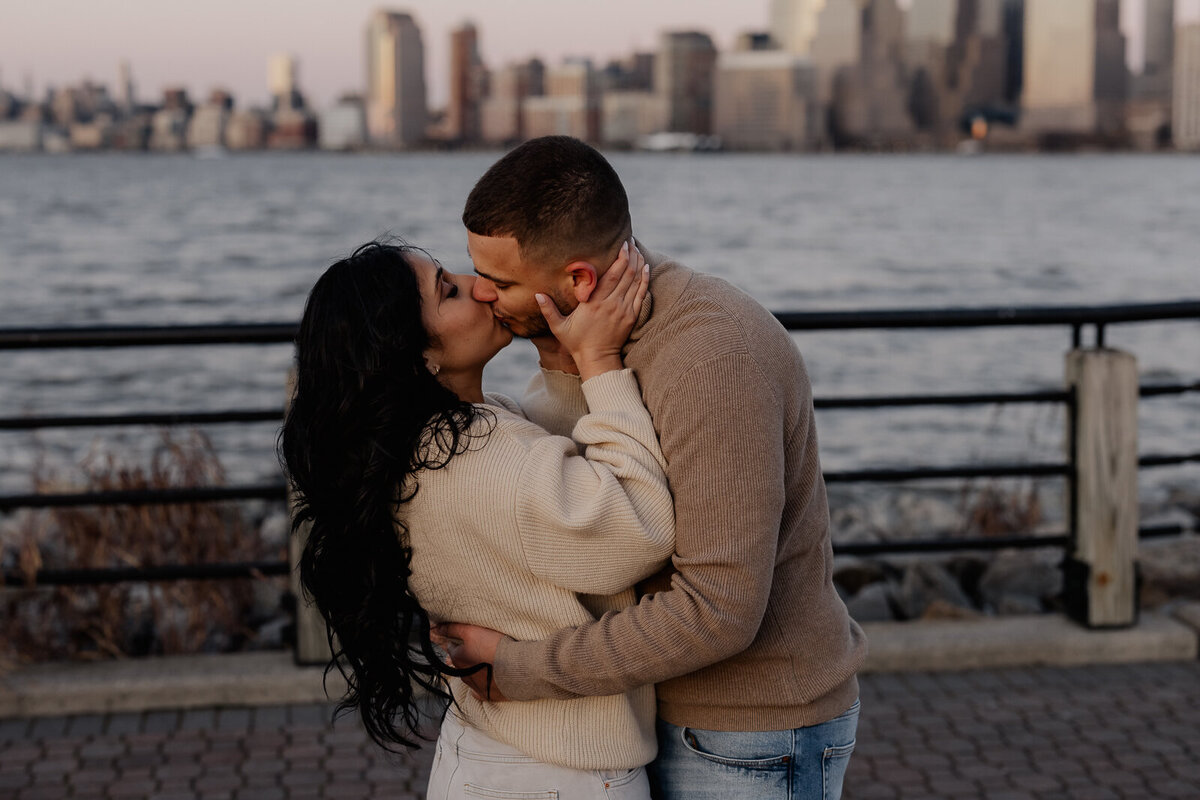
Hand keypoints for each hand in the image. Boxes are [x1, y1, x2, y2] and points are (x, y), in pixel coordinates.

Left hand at [431, 622, 508, 701]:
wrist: (515, 667)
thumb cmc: (493, 647)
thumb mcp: (471, 631)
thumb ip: (452, 629)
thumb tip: (435, 628)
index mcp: (457, 659)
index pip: (452, 647)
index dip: (459, 641)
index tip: (468, 638)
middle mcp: (462, 675)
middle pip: (461, 662)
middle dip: (466, 656)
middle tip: (479, 648)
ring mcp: (475, 687)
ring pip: (469, 676)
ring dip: (474, 669)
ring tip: (487, 662)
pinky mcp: (487, 695)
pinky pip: (479, 690)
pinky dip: (482, 684)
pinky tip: (487, 679)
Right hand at [535, 241, 648, 381]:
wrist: (597, 360)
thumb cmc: (577, 343)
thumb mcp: (559, 327)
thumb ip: (548, 310)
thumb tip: (537, 295)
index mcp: (594, 303)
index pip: (611, 275)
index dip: (619, 257)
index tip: (622, 244)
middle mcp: (611, 304)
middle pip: (626, 273)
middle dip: (630, 254)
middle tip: (630, 241)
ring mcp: (623, 310)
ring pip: (635, 281)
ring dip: (638, 263)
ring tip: (638, 249)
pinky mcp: (631, 317)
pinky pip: (641, 294)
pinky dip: (644, 280)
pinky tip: (646, 268)